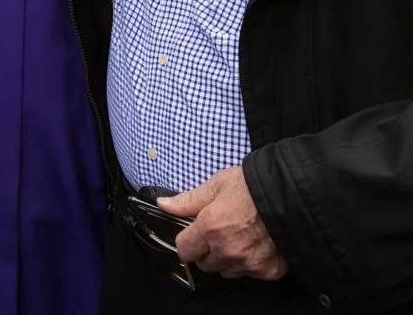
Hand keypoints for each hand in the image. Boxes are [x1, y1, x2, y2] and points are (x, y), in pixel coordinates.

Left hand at [159, 166, 287, 280]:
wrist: (294, 196)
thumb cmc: (253, 187)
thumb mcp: (217, 185)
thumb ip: (188, 200)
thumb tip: (163, 204)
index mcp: (210, 227)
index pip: (184, 250)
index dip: (186, 242)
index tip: (193, 234)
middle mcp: (227, 250)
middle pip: (204, 264)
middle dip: (206, 251)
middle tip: (218, 233)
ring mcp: (249, 263)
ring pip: (226, 271)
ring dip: (226, 260)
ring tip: (239, 238)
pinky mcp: (268, 271)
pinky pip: (250, 274)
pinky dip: (250, 264)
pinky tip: (256, 245)